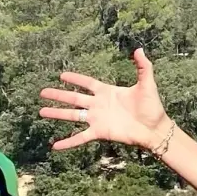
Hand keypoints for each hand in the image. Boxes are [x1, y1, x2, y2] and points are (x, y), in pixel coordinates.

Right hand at [39, 48, 171, 151]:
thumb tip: (139, 49)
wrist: (155, 129)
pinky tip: (55, 146)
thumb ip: (143, 67)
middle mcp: (99, 105)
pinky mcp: (99, 132)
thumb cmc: (152, 107)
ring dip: (57, 113)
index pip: (87, 83)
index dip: (76, 79)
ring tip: (41, 111)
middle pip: (74, 98)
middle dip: (58, 95)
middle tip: (42, 92)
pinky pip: (80, 137)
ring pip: (72, 115)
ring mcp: (97, 119)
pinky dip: (67, 142)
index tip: (62, 75)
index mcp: (107, 92)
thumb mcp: (147, 84)